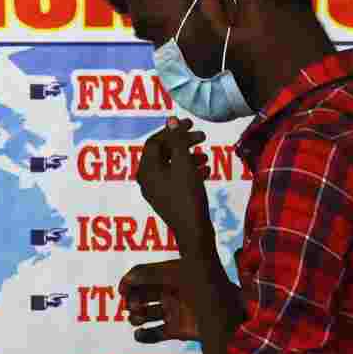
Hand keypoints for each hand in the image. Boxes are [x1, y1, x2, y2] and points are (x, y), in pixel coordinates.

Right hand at [119, 259, 200, 342]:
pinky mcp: (177, 329)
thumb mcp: (176, 273)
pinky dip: (144, 336)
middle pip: (141, 297)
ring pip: (145, 315)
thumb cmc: (202, 282)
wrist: (226, 308)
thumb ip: (150, 273)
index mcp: (168, 276)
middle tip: (131, 306)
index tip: (122, 289)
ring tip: (137, 318)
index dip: (129, 283)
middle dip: (132, 301)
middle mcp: (169, 293)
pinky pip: (155, 334)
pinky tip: (139, 333)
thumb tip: (128, 277)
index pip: (142, 277)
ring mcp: (173, 311)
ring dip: (136, 317)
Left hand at [136, 117, 212, 247]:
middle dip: (183, 143)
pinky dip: (189, 171)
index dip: (173, 130)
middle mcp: (147, 180)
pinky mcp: (168, 199)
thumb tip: (171, 120)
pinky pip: (176, 178)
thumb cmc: (187, 196)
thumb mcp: (184, 165)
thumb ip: (177, 141)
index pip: (155, 141)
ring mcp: (156, 191)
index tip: (191, 124)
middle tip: (202, 136)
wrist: (194, 233)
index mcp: (146, 170)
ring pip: (171, 165)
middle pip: (163, 152)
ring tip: (206, 155)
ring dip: (188, 157)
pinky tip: (206, 171)